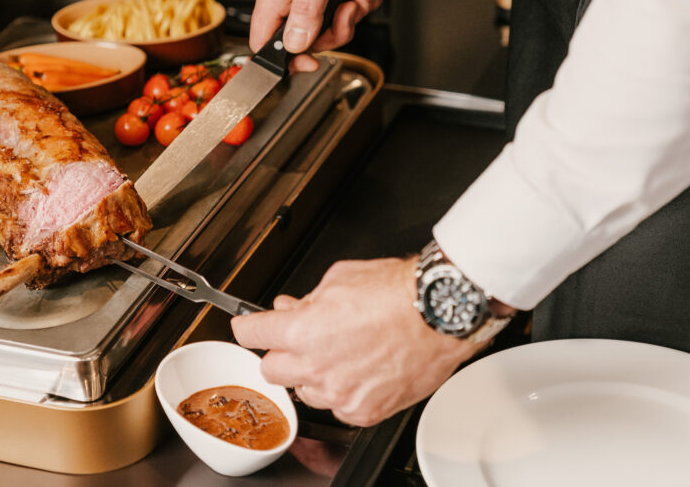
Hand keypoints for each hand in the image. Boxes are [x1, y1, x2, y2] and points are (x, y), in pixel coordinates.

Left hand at [231, 258, 483, 426]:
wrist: (440, 312)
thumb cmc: (396, 291)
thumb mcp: (339, 278)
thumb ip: (306, 299)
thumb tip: (289, 307)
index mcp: (301, 331)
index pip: (250, 334)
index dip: (249, 326)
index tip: (250, 326)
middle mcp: (315, 366)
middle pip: (271, 370)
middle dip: (280, 353)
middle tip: (300, 340)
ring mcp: (339, 393)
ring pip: (304, 392)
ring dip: (312, 375)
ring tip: (339, 354)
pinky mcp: (364, 410)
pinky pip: (337, 408)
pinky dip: (342, 392)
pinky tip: (359, 372)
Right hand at [249, 0, 408, 72]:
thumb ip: (306, 14)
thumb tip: (295, 46)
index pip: (264, 41)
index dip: (285, 59)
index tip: (310, 63)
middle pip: (305, 40)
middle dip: (335, 30)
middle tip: (347, 11)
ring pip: (329, 27)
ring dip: (354, 13)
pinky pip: (346, 12)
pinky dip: (363, 1)